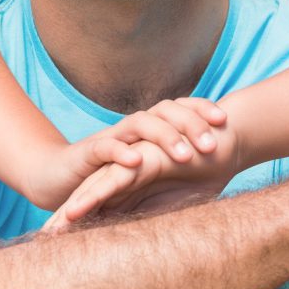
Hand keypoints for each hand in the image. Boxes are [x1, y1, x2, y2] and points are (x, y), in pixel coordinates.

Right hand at [21, 98, 227, 210]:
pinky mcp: (88, 154)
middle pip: (166, 110)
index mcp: (153, 128)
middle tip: (211, 144)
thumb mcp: (153, 172)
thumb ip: (182, 169)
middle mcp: (135, 127)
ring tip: (185, 154)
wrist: (61, 180)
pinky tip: (138, 161)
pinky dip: (121, 152)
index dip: (203, 110)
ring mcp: (112, 137)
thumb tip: (222, 166)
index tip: (226, 123)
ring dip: (164, 136)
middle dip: (191, 124)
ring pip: (140, 124)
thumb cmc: (114, 179)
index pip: (181, 108)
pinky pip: (106, 147)